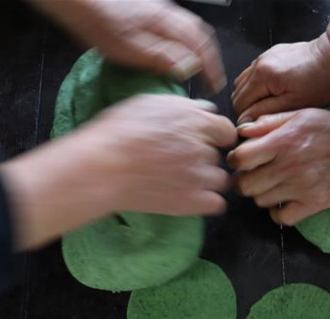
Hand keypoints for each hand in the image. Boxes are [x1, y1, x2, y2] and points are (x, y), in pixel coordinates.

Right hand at [0, 95, 236, 249]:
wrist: (103, 167)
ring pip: (219, 179)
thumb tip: (201, 110)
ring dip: (206, 181)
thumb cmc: (117, 133)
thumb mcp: (148, 104)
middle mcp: (202, 146)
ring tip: (181, 181)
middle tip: (180, 162)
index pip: (226, 130)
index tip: (205, 143)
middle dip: (203, 158)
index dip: (215, 137)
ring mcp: (199, 175)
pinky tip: (189, 198)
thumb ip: (181, 107)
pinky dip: (206, 202)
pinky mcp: (193, 201)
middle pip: (218, 155)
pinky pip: (217, 203)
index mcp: (194, 120)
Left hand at [30, 0, 225, 91]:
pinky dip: (186, 38)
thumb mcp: (132, 49)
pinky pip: (177, 23)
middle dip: (210, 57)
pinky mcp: (147, 7)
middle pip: (200, 34)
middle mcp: (168, 13)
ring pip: (190, 26)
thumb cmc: (100, 25)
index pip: (201, 48)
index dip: (211, 69)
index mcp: (167, 25)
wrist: (79, 0)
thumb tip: (190, 68)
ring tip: (200, 63)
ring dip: (200, 46)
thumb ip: (163, 57)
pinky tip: (177, 47)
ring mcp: (158, 8)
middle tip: (212, 76)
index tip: (214, 86)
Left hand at [227, 109, 329, 225]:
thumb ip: (269, 122)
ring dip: (262, 195)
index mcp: (282, 141)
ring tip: (272, 186)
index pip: (240, 158)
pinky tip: (284, 202)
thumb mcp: (301, 115)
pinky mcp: (312, 204)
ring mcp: (299, 188)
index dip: (235, 160)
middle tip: (253, 176)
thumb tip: (242, 132)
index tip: (241, 160)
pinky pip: (281, 218)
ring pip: (260, 201)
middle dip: (244, 180)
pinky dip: (279, 213)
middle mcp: (287, 166)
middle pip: (245, 185)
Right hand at [231, 2, 329, 122]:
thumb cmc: (321, 83)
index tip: (258, 127)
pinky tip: (274, 92)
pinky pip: (254, 73)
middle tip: (264, 118)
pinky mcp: (271, 54)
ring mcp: (263, 56)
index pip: (239, 104)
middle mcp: (257, 64)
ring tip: (269, 105)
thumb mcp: (294, 104)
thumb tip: (244, 122)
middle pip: (237, 93)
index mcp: (262, 76)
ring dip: (250, 96)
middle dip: (246, 108)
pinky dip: (257, 85)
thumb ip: (265, 112)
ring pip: (243, 82)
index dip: (246, 119)